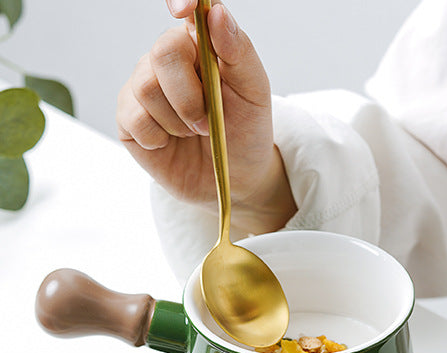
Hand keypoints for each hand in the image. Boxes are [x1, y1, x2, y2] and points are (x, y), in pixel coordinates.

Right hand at [116, 0, 295, 232]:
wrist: (237, 180)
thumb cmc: (246, 132)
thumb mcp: (255, 94)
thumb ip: (239, 52)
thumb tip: (217, 13)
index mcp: (202, 44)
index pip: (187, 9)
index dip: (182, 2)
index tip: (183, 9)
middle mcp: (169, 59)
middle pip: (163, 54)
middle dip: (190, 97)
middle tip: (207, 122)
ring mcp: (145, 86)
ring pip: (146, 88)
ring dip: (178, 121)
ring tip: (194, 133)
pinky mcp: (130, 119)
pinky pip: (133, 117)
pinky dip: (158, 137)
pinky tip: (171, 143)